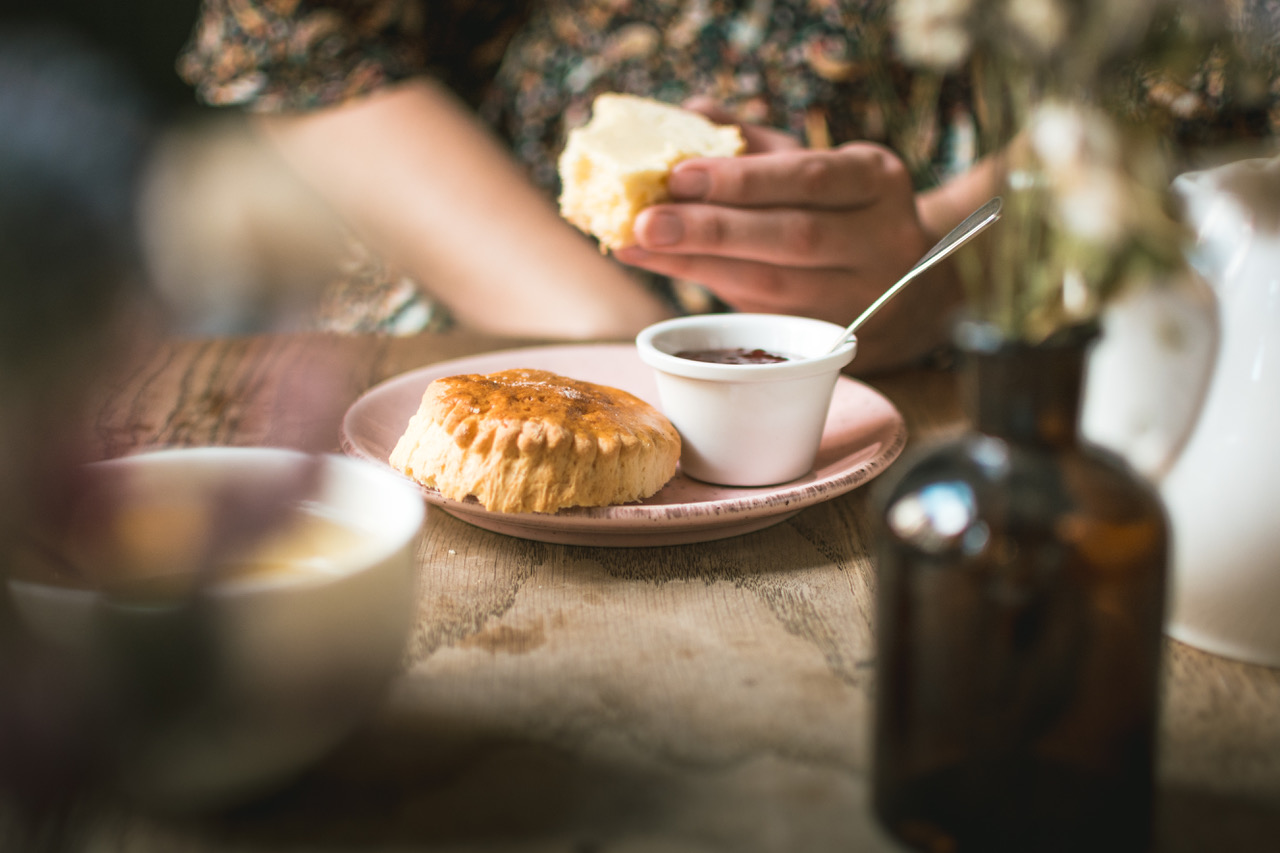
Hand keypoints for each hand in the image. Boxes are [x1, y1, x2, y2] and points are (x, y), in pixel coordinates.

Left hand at [614, 101, 957, 370]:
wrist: (903, 289)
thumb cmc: (837, 210)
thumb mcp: (811, 164)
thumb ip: (753, 141)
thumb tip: (691, 112)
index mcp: (878, 180)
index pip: (809, 177)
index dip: (743, 180)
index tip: (678, 175)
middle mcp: (883, 240)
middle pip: (791, 236)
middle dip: (711, 230)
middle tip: (644, 222)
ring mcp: (862, 295)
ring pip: (774, 284)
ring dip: (697, 265)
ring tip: (638, 247)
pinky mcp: (832, 335)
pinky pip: (762, 312)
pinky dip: (708, 288)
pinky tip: (664, 270)